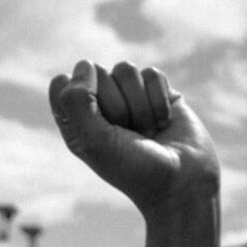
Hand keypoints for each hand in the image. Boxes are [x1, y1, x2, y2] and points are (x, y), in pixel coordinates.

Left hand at [48, 60, 220, 220]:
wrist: (182, 182)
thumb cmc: (134, 169)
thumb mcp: (94, 141)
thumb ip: (77, 101)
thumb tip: (85, 64)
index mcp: (75, 121)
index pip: (63, 84)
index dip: (82, 98)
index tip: (98, 125)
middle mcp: (100, 107)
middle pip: (97, 73)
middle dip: (115, 104)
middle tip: (127, 134)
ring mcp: (130, 98)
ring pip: (125, 69)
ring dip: (139, 104)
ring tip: (147, 131)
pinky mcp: (158, 92)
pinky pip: (151, 74)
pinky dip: (159, 99)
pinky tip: (163, 123)